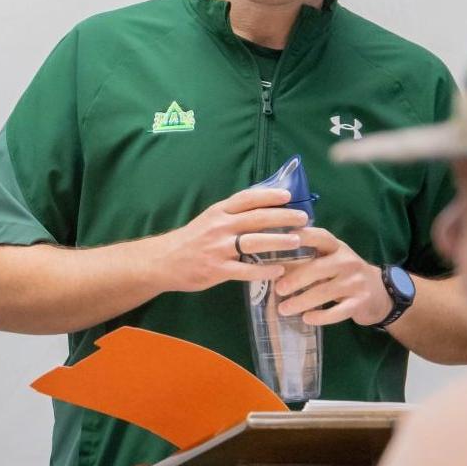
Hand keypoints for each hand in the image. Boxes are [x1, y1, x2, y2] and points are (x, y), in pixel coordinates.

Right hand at [152, 186, 310, 293]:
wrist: (163, 261)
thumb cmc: (191, 240)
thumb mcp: (209, 220)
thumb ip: (232, 215)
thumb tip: (263, 208)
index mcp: (218, 212)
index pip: (246, 199)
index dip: (268, 195)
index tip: (288, 195)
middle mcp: (219, 227)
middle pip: (256, 218)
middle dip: (283, 216)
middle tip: (303, 218)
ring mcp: (218, 248)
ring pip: (254, 242)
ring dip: (279, 240)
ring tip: (297, 240)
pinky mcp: (217, 269)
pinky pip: (246, 269)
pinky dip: (264, 270)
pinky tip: (279, 270)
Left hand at [272, 225, 390, 325]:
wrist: (380, 293)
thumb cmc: (344, 274)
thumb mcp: (329, 262)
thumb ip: (306, 262)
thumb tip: (271, 269)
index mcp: (337, 247)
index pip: (320, 237)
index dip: (303, 236)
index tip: (283, 239)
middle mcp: (348, 261)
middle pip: (318, 268)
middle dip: (296, 279)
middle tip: (278, 289)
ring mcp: (355, 282)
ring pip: (324, 292)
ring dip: (301, 301)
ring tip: (283, 309)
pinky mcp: (360, 302)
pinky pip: (337, 311)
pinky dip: (321, 316)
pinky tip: (307, 318)